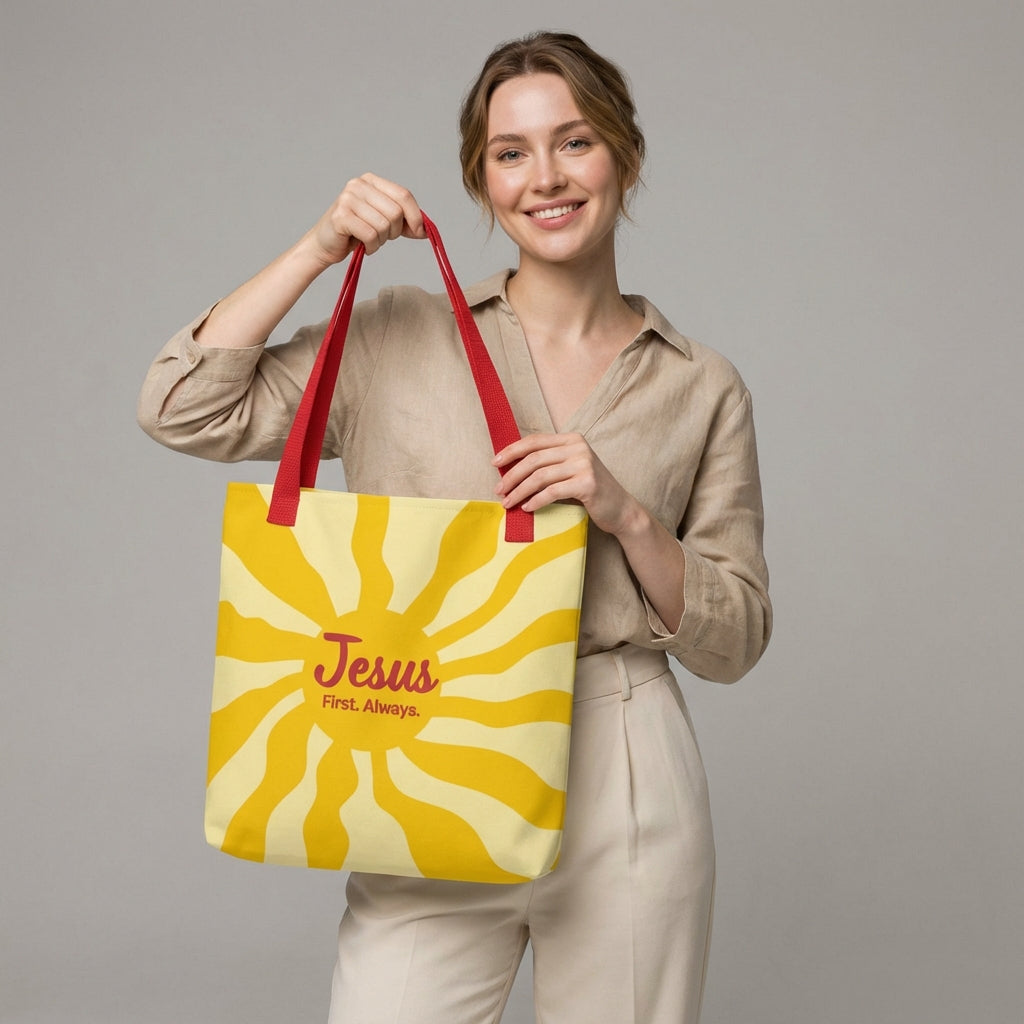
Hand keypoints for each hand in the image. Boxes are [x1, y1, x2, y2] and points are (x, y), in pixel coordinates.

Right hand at [306, 173, 425, 264]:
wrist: (325, 245)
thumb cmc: (355, 233)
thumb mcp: (384, 223)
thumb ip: (404, 222)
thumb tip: (426, 230)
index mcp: (371, 181)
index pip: (404, 195)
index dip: (416, 216)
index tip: (419, 232)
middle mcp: (358, 185)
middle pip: (396, 211)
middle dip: (395, 231)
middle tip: (382, 237)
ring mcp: (348, 199)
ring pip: (384, 225)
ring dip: (381, 241)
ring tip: (369, 241)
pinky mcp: (341, 216)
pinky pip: (371, 235)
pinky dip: (372, 247)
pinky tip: (363, 246)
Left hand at [492, 432, 640, 536]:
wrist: (620, 509)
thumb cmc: (590, 491)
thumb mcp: (570, 469)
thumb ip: (549, 462)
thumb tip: (511, 466)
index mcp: (572, 439)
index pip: (535, 441)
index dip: (512, 451)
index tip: (495, 463)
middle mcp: (578, 447)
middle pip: (534, 459)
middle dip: (512, 475)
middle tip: (499, 490)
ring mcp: (584, 464)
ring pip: (540, 476)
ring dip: (520, 491)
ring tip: (508, 503)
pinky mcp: (587, 483)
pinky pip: (552, 492)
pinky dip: (536, 501)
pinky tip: (527, 508)